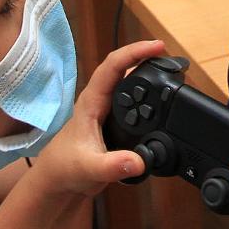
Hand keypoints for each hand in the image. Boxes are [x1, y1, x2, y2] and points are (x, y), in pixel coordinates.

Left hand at [28, 39, 165, 197]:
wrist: (58, 181)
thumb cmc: (65, 168)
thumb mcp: (89, 168)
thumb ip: (113, 166)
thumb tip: (140, 161)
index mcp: (91, 101)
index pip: (112, 66)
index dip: (135, 52)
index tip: (157, 47)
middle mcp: (99, 100)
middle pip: (123, 68)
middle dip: (146, 57)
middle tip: (170, 57)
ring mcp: (106, 109)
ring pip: (128, 83)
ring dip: (147, 74)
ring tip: (170, 70)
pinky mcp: (113, 121)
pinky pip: (132, 101)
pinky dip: (147, 96)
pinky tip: (160, 99)